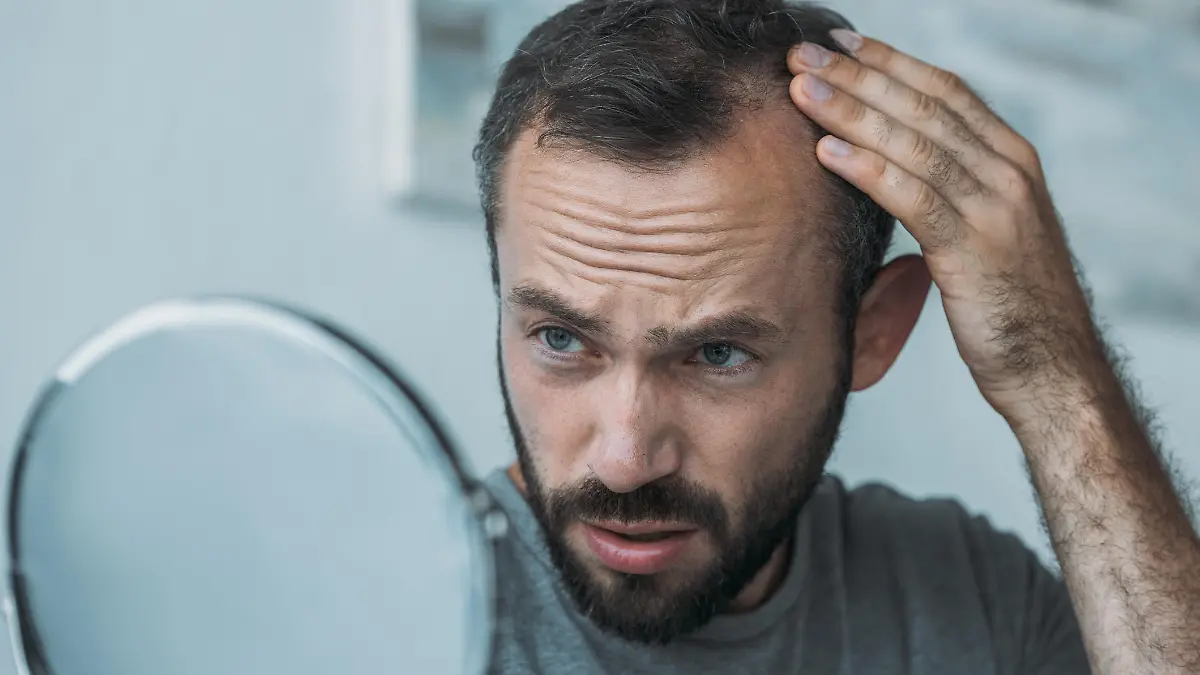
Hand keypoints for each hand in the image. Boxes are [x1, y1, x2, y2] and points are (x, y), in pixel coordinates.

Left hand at [787, 30, 1106, 419]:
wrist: (1054, 368)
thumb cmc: (1011, 304)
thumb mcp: (989, 230)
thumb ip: (954, 189)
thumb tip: (896, 161)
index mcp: (1012, 159)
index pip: (945, 91)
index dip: (889, 62)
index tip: (840, 43)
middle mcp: (1009, 172)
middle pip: (923, 106)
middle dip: (858, 76)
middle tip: (802, 55)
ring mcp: (996, 207)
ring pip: (914, 143)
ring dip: (851, 112)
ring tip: (800, 92)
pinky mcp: (975, 250)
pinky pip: (913, 197)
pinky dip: (867, 169)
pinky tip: (825, 152)